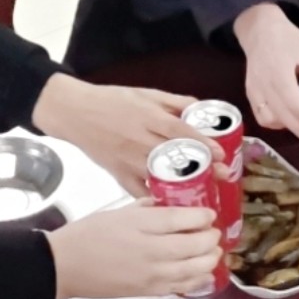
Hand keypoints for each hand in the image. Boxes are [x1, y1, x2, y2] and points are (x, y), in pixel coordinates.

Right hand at [30, 72, 208, 197]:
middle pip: (174, 157)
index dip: (202, 144)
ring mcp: (127, 160)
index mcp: (148, 117)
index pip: (180, 132)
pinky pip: (138, 191)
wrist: (75, 112)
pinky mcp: (117, 174)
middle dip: (201, 168)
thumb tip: (199, 108)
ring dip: (182, 187)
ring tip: (204, 192)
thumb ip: (173, 101)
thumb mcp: (145, 93)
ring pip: (158, 177)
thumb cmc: (111, 100)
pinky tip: (172, 206)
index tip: (221, 154)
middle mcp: (139, 140)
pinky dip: (154, 199)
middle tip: (223, 177)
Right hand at [49, 198, 222, 298]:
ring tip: (213, 252)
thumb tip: (171, 206)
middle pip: (195, 245)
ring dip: (209, 259)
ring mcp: (151, 274)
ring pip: (194, 269)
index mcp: (141, 225)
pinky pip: (180, 287)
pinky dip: (197, 280)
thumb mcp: (118, 211)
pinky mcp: (147, 292)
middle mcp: (150, 250)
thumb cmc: (88, 234)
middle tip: (213, 232)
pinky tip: (204, 274)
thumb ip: (148, 208)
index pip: (182, 219)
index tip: (209, 213)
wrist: (64, 266)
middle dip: (211, 238)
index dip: (202, 216)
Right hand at [232, 0, 298, 137]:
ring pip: (268, 118)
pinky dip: (276, 124)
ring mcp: (254, 89)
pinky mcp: (250, 94)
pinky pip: (262, 116)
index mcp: (278, 67)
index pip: (288, 94)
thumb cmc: (290, 39)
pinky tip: (290, 123)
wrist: (260, 30)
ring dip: (287, 128)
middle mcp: (263, 81)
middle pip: (279, 112)